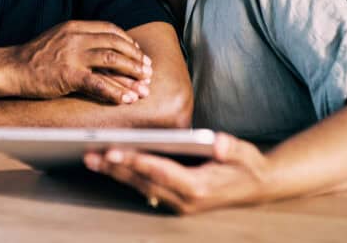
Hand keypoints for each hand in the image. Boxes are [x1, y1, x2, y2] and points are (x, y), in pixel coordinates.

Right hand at [8, 21, 152, 103]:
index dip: (127, 41)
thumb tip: (103, 50)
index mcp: (75, 26)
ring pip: (113, 60)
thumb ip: (79, 40)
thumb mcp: (58, 39)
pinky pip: (99, 83)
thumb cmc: (34, 57)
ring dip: (132, 73)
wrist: (11, 68)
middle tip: (148, 70)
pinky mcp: (68, 75)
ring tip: (144, 85)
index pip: (110, 29)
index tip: (138, 53)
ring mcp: (73, 55)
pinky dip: (116, 92)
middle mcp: (76, 37)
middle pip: (116, 44)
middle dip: (135, 58)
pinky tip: (126, 99)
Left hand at [84, 133, 270, 213]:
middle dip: (115, 169)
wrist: (256, 187)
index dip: (136, 161)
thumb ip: (231, 148)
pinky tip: (109, 165)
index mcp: (199, 187)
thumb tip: (219, 143)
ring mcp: (178, 203)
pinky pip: (145, 188)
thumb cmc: (247, 165)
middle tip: (90, 155)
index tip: (114, 151)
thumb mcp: (244, 153)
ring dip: (115, 174)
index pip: (160, 172)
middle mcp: (185, 200)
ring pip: (140, 187)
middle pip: (143, 182)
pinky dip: (126, 177)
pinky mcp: (174, 200)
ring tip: (91, 159)